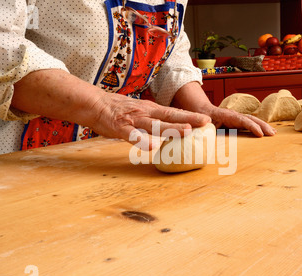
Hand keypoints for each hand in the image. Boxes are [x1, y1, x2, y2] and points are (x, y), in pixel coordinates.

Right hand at [12, 70, 210, 150]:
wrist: (94, 103)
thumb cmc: (119, 110)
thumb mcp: (140, 111)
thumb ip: (154, 119)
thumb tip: (171, 128)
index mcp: (151, 109)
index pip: (174, 113)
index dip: (190, 116)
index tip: (207, 120)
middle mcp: (145, 112)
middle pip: (170, 116)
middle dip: (189, 119)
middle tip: (205, 122)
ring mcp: (133, 120)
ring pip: (155, 125)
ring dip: (171, 128)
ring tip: (187, 131)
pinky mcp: (120, 128)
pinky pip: (132, 136)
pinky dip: (142, 140)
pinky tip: (152, 146)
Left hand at [208, 106, 276, 136]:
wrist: (203, 111)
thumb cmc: (203, 119)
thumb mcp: (204, 124)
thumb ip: (207, 128)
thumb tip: (208, 132)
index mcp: (227, 116)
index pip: (243, 120)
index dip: (252, 127)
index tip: (260, 134)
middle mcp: (235, 115)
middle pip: (251, 119)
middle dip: (263, 126)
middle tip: (272, 134)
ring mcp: (237, 117)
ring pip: (253, 120)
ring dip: (264, 126)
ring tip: (273, 133)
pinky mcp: (238, 121)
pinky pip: (250, 123)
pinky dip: (259, 127)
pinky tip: (266, 132)